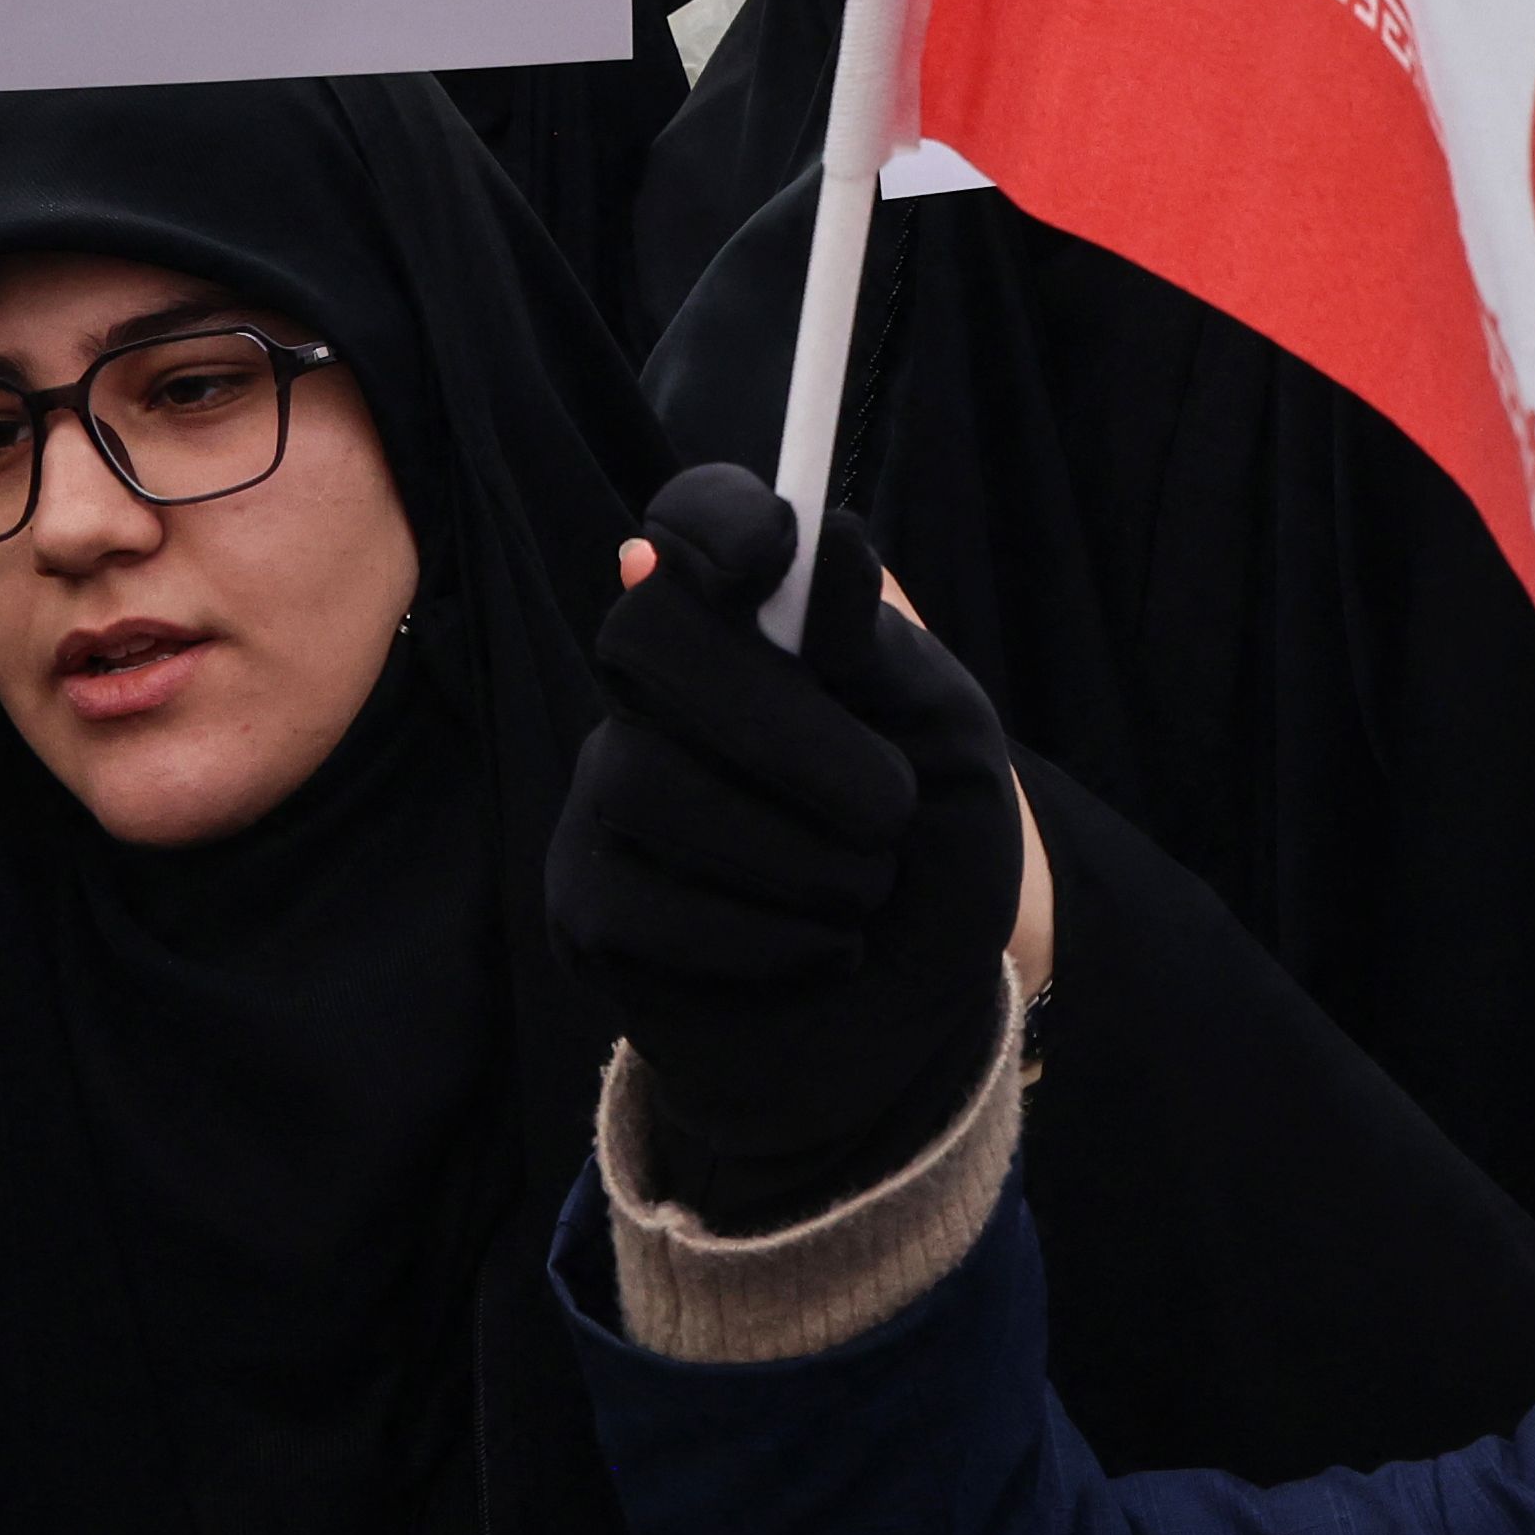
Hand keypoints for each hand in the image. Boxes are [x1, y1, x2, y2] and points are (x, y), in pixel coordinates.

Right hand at [555, 466, 1030, 1232]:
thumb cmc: (931, 850)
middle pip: (647, 643)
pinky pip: (644, 901)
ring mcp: (608, 799)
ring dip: (795, 853)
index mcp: (750, 630)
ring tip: (864, 888)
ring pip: (649, 783)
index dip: (713, 523)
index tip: (768, 562)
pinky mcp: (589, 908)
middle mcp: (656, 697)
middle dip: (783, 728)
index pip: (693, 525)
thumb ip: (882, 651)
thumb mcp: (945, 740)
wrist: (913, 1011)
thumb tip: (833, 546)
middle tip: (888, 804)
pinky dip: (765, 934)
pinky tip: (820, 947)